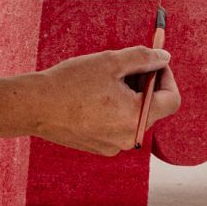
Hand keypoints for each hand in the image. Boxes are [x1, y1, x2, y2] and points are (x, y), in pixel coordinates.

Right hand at [28, 45, 180, 155]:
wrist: (35, 106)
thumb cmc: (71, 82)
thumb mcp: (110, 62)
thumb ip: (143, 58)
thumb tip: (164, 58)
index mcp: (137, 117)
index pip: (172, 99)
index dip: (167, 77)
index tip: (154, 63)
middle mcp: (130, 138)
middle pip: (153, 108)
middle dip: (145, 85)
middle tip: (125, 67)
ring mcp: (115, 146)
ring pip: (135, 117)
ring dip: (130, 98)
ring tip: (106, 81)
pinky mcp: (100, 148)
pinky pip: (119, 127)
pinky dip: (115, 111)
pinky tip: (94, 98)